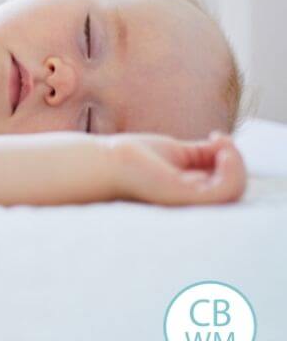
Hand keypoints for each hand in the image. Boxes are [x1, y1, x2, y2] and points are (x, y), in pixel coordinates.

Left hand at [106, 130, 246, 205]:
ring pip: (235, 191)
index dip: (232, 161)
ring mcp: (188, 202)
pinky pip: (224, 191)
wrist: (102, 162)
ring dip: (238, 164)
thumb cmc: (131, 157)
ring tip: (223, 144)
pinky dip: (232, 169)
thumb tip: (223, 147)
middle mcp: (192, 202)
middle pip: (234, 188)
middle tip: (219, 139)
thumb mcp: (176, 151)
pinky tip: (220, 148)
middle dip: (236, 161)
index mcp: (190, 193)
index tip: (217, 138)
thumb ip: (200, 154)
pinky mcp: (182, 196)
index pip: (226, 183)